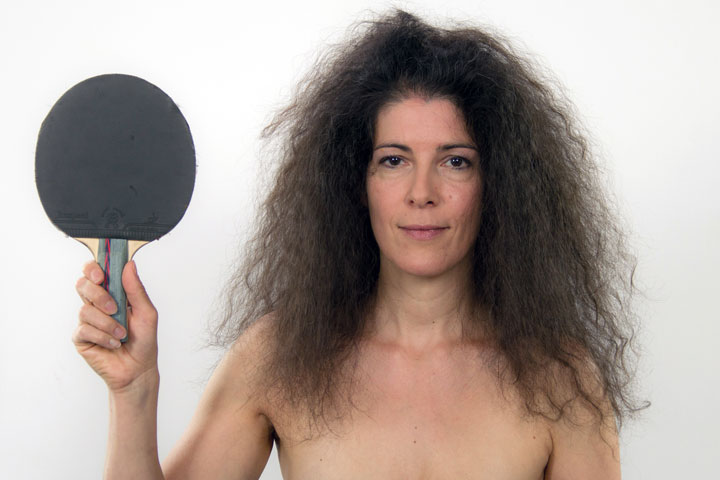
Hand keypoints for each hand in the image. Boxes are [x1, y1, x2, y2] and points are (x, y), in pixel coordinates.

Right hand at [73, 260, 158, 392]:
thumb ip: (136, 289)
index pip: (94, 272)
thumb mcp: (147, 312)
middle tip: (114, 309)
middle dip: (99, 296)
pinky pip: (84, 330)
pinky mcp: (81, 338)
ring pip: (85, 310)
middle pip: (83, 285)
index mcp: (112, 293)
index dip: (93, 269)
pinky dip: (103, 337)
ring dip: (107, 323)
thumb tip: (129, 265)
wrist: (138, 368)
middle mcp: (97, 304)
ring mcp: (87, 321)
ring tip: (121, 334)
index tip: (101, 276)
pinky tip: (113, 343)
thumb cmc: (144, 340)